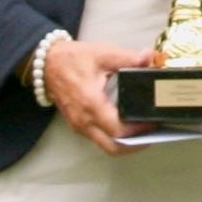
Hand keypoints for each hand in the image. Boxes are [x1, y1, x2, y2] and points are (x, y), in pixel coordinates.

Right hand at [40, 36, 154, 153]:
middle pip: (113, 147)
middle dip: (136, 144)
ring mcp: (79, 126)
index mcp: (91, 104)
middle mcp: (84, 121)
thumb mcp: (103, 54)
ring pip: (105, 145)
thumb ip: (128, 58)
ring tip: (144, 130)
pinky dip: (114, 137)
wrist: (46, 64)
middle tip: (153, 132)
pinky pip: (98, 139)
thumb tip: (149, 57)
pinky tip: (127, 126)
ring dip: (125, 142)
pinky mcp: (77, 125)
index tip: (155, 121)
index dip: (140, 130)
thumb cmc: (74, 59)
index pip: (119, 130)